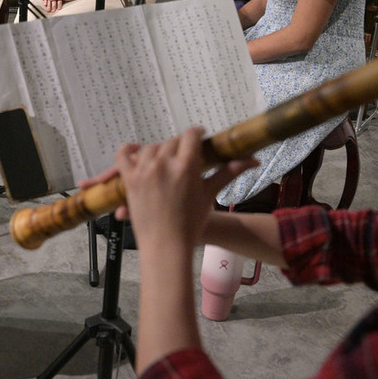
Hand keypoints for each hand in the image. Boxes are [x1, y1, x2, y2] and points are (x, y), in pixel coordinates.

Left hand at [113, 129, 256, 252]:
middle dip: (180, 145)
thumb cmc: (191, 223)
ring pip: (151, 147)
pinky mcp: (129, 179)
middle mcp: (164, 163)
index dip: (196, 133)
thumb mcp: (210, 194)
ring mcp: (144, 170)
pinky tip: (135, 150)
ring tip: (166, 159)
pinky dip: (128, 150)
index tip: (199, 137)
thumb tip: (254, 160)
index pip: (191, 135)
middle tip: (184, 156)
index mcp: (186, 165)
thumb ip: (228, 172)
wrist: (166, 245)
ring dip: (159, 149)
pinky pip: (123, 155)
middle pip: (172, 141)